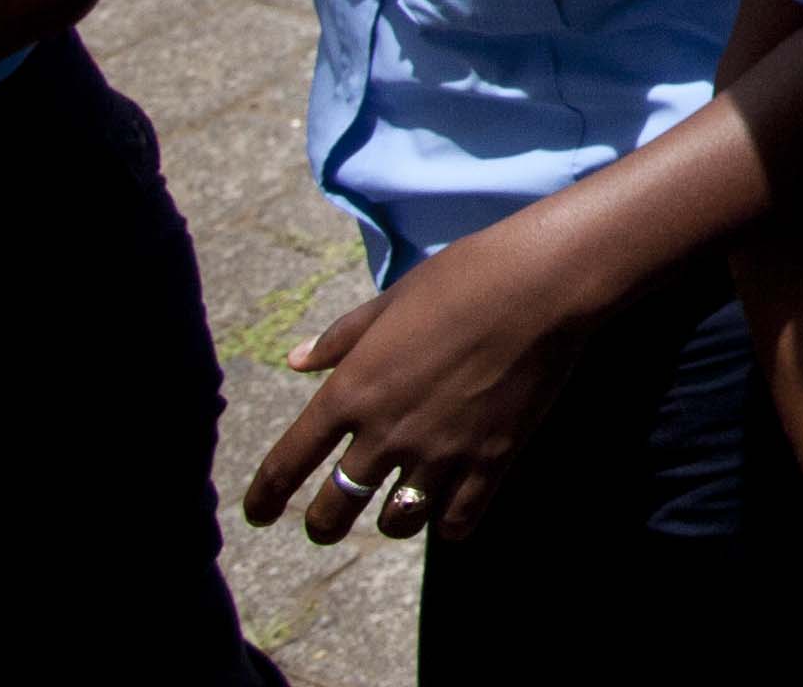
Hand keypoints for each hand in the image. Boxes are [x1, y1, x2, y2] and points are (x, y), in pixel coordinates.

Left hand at [243, 233, 603, 546]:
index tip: (257, 514)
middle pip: (334, 509)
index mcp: (352, 390)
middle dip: (323, 526)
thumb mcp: (393, 300)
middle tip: (327, 525)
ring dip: (391, 521)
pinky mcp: (490, 460)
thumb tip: (296, 360)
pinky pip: (457, 520)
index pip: (287, 462)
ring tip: (398, 512)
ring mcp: (440, 451)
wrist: (545, 283)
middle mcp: (386, 432)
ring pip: (395, 522)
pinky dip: (449, 524)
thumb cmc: (465, 278)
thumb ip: (342, 339)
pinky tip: (451, 512)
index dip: (264, 496)